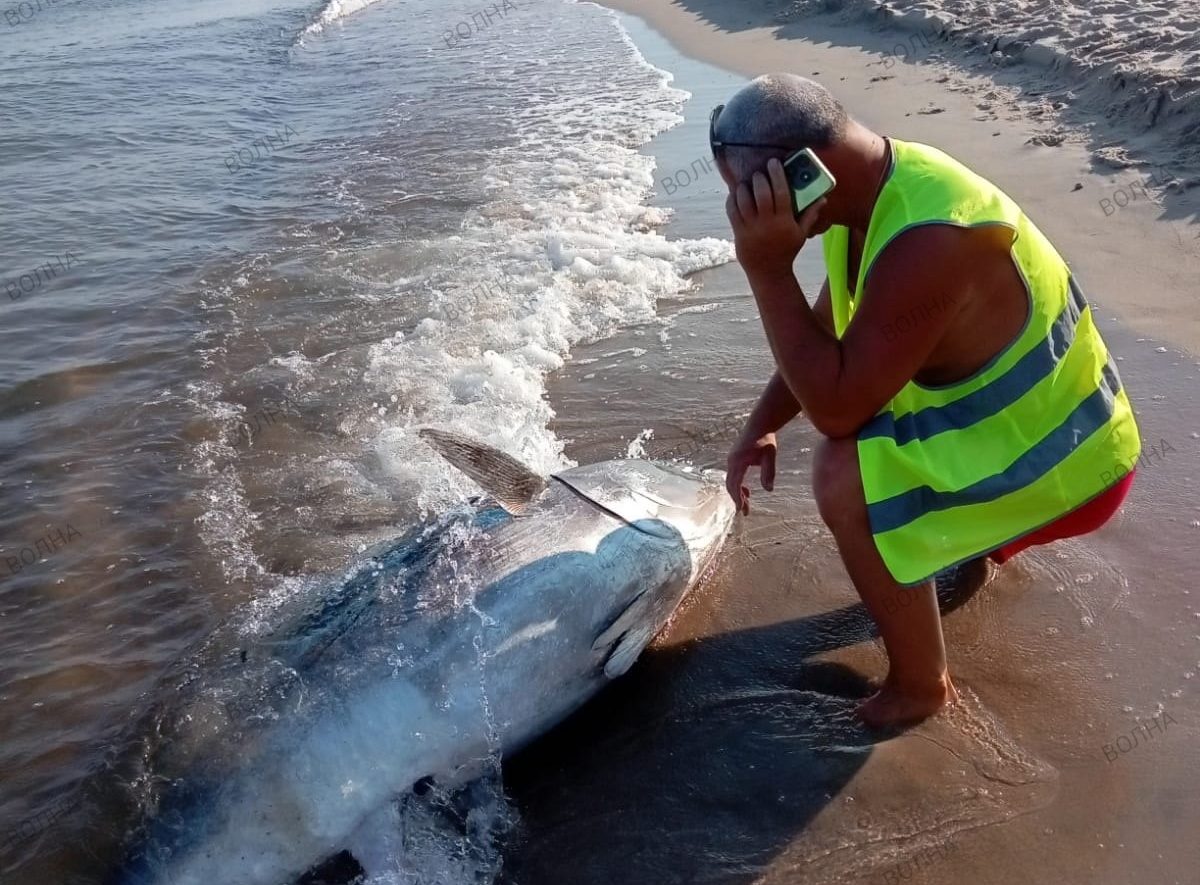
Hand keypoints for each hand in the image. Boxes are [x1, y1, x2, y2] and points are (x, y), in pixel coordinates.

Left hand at [725, 158, 825, 277]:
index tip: (773, 162)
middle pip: (761, 193)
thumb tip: (823, 198)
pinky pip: (732, 211)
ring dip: (744, 187)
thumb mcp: (801, 234)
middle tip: (759, 173)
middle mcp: (767, 223)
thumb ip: (811, 214)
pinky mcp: (739, 233)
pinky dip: (732, 199)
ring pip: (744, 200)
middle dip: (759, 178)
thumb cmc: (787, 250)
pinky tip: (735, 194)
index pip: (781, 192)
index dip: (777, 174)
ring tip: (746, 182)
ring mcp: (751, 228)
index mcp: (784, 220)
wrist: (769, 272)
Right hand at [725, 432, 777, 515]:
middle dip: (737, 498)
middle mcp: (731, 461)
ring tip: (747, 503)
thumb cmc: (765, 439)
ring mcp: (731, 459)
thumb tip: (769, 490)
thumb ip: (768, 473)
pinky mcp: (734, 458)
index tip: (741, 510)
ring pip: (731, 480)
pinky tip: (747, 491)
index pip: (735, 484)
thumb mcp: (769, 456)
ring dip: (737, 492)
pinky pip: (733, 475)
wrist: (760, 424)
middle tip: (744, 512)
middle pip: (730, 484)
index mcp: (738, 461)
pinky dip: (738, 485)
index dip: (737, 498)